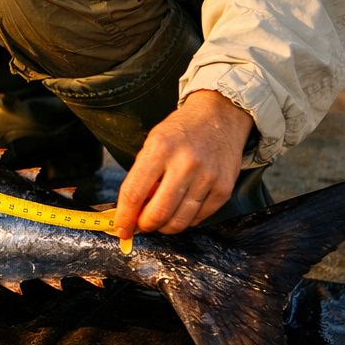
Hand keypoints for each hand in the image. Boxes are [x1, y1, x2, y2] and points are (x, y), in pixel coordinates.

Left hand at [114, 90, 252, 237]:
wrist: (219, 116)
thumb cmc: (180, 131)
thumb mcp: (153, 142)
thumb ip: (142, 175)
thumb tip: (131, 210)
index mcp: (160, 149)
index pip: (134, 192)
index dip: (125, 216)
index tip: (121, 228)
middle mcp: (185, 164)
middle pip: (158, 212)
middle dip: (145, 225)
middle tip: (141, 225)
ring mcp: (207, 177)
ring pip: (180, 220)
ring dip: (165, 227)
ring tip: (160, 221)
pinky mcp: (224, 188)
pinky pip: (200, 218)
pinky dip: (186, 221)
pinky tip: (180, 212)